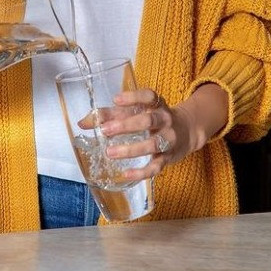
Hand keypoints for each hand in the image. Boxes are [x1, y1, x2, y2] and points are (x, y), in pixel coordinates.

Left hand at [100, 83, 228, 180]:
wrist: (187, 131)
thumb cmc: (153, 119)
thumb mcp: (136, 111)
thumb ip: (109, 115)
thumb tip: (82, 122)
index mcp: (156, 104)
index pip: (149, 96)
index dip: (133, 97)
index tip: (116, 100)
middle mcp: (165, 119)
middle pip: (148, 121)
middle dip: (126, 125)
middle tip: (105, 131)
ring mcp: (169, 139)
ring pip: (153, 144)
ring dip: (131, 149)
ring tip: (110, 152)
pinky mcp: (169, 157)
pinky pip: (156, 166)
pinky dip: (141, 172)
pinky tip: (126, 174)